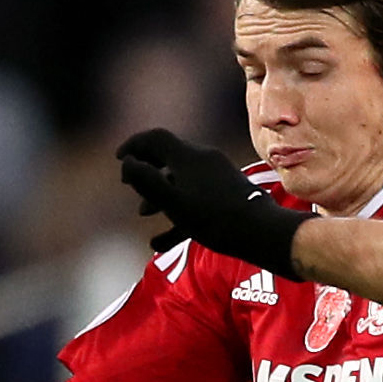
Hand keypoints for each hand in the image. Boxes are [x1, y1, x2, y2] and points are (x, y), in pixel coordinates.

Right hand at [115, 129, 309, 272]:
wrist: (263, 233)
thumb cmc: (214, 219)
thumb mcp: (173, 202)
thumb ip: (146, 181)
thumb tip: (127, 164)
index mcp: (189, 156)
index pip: (155, 138)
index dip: (134, 145)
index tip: (119, 159)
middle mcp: (204, 159)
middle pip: (169, 157)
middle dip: (147, 171)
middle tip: (131, 186)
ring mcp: (219, 176)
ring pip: (182, 180)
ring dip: (161, 194)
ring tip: (144, 214)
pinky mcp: (230, 194)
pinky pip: (198, 199)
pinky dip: (179, 214)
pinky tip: (160, 243)